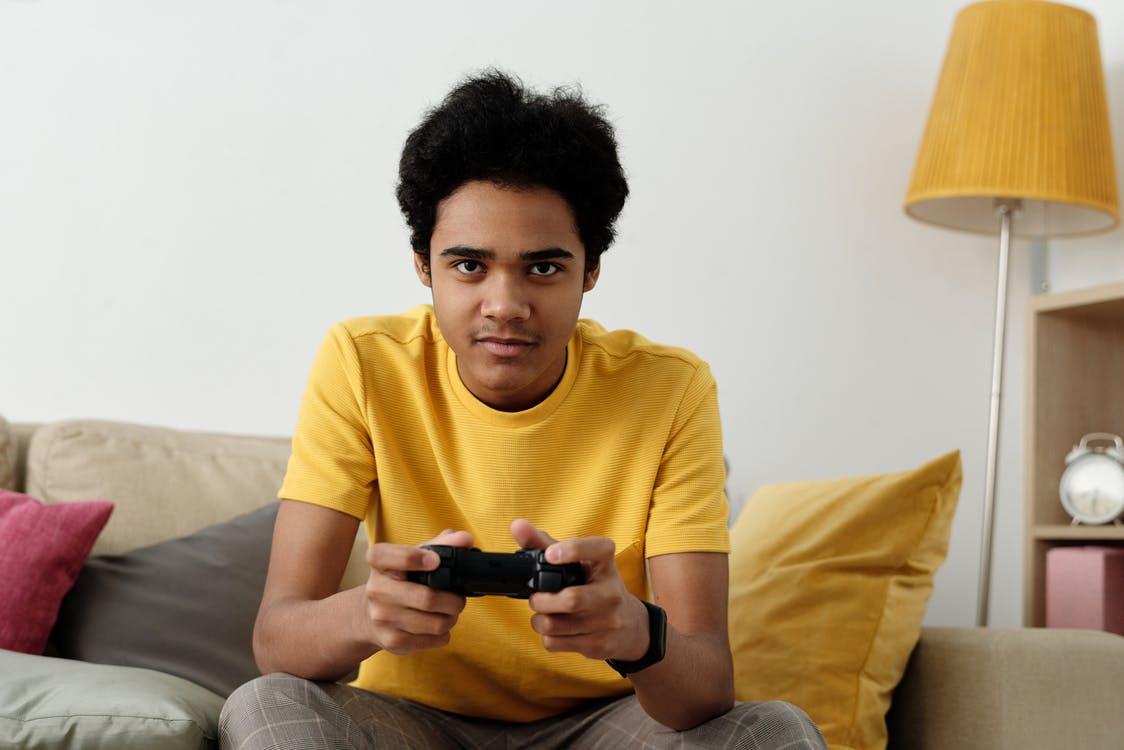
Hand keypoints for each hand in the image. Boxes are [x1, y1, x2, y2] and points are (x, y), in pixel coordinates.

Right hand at [362, 528, 472, 654]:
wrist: (369, 615)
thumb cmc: (401, 580)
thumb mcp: (415, 557)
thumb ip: (441, 544)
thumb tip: (465, 539)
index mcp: (379, 562)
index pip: (391, 557)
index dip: (415, 558)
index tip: (436, 561)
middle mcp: (377, 589)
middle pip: (427, 598)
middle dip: (453, 600)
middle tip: (458, 598)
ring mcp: (382, 617)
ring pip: (435, 622)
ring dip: (451, 618)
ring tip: (450, 612)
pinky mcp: (392, 640)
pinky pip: (433, 639)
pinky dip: (444, 633)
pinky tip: (437, 626)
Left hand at [511, 518, 648, 661]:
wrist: (631, 625)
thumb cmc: (596, 586)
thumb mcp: (579, 562)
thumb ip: (545, 544)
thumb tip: (517, 525)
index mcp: (605, 563)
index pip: (597, 549)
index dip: (572, 550)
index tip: (551, 554)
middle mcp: (611, 592)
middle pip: (570, 599)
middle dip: (541, 600)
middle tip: (537, 598)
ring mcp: (607, 621)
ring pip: (556, 625)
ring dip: (540, 620)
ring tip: (544, 613)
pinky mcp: (599, 645)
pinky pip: (556, 643)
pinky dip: (547, 637)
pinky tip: (558, 630)